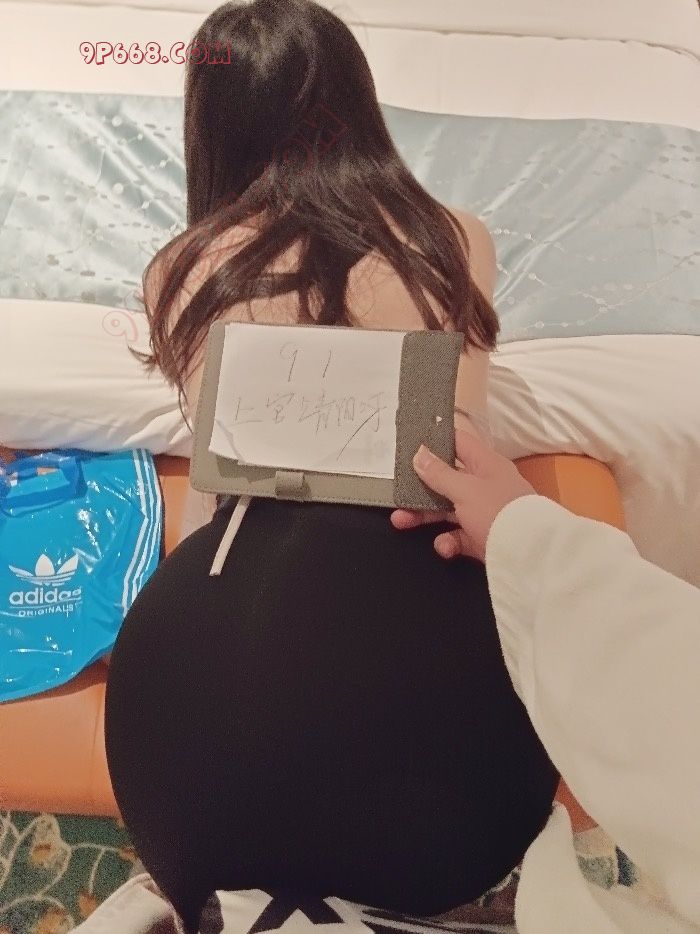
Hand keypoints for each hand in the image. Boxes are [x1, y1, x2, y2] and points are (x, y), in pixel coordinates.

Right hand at [390, 430, 535, 562]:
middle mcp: (485, 485)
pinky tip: (446, 547)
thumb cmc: (498, 511)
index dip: (435, 440)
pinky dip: (449, 542)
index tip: (409, 442)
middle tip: (395, 492)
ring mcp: (485, 512)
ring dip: (425, 517)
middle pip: (446, 480)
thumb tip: (419, 453)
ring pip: (448, 510)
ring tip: (401, 522)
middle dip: (419, 488)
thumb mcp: (465, 489)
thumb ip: (439, 473)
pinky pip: (459, 536)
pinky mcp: (484, 538)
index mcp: (485, 464)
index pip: (458, 442)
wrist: (530, 556)